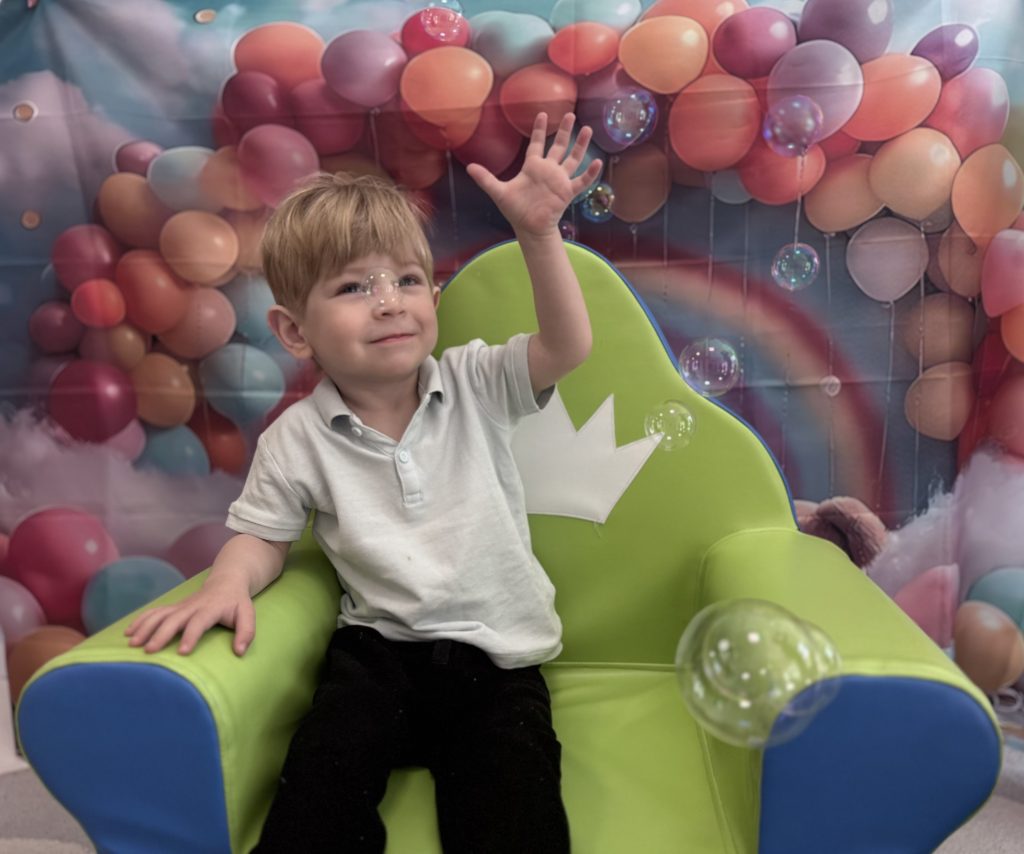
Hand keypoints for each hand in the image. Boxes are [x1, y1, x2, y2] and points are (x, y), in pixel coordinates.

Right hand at [124, 575, 254, 655]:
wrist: (227, 580)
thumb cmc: (237, 602)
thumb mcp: (248, 615)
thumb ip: (246, 632)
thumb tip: (240, 652)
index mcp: (211, 608)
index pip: (199, 622)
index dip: (191, 636)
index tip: (182, 652)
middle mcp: (193, 606)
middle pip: (174, 619)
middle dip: (160, 634)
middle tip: (149, 651)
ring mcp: (181, 606)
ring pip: (160, 614)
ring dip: (145, 627)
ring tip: (132, 643)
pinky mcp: (174, 607)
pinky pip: (154, 611)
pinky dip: (140, 620)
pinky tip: (128, 632)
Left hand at [466, 112, 602, 239]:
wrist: (530, 228)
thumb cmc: (515, 210)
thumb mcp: (499, 192)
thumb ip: (486, 179)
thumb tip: (469, 168)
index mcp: (533, 167)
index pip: (537, 144)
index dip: (540, 130)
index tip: (543, 114)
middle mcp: (548, 170)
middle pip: (559, 146)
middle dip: (565, 131)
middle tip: (570, 114)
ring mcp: (559, 180)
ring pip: (573, 159)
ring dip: (580, 145)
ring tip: (587, 129)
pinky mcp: (567, 192)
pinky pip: (581, 181)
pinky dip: (590, 173)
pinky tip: (597, 161)